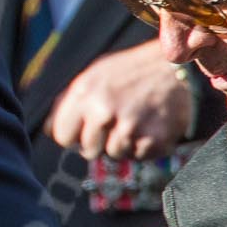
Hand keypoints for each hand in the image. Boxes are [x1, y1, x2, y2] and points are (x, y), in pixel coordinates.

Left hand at [46, 39, 190, 161]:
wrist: (178, 68)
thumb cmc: (131, 72)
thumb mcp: (95, 75)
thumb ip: (70, 102)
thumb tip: (48, 131)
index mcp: (85, 91)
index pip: (62, 135)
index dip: (73, 135)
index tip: (84, 129)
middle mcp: (104, 110)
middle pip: (87, 150)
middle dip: (98, 141)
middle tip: (116, 122)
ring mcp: (129, 127)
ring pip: (114, 155)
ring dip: (123, 143)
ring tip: (135, 120)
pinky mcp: (153, 140)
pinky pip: (138, 157)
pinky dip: (143, 146)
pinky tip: (149, 125)